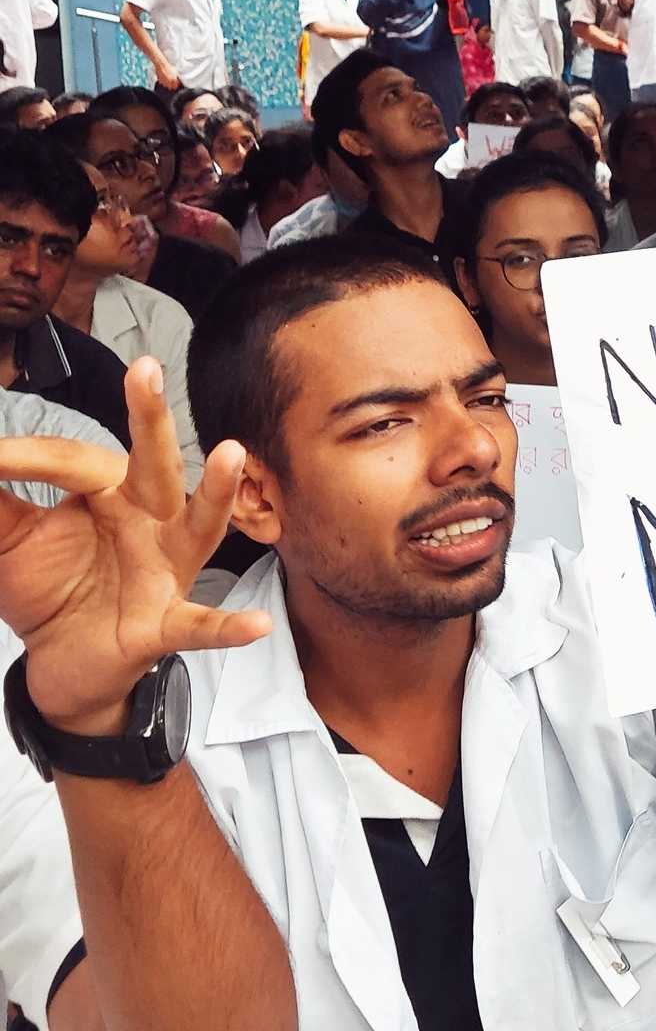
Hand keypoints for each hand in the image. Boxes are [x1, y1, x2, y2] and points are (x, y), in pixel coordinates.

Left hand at [0, 361, 269, 733]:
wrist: (64, 662)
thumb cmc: (52, 590)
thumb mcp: (11, 540)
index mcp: (112, 493)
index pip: (72, 460)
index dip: (24, 457)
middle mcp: (149, 521)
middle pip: (154, 463)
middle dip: (152, 417)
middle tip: (145, 368)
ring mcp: (166, 569)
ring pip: (199, 524)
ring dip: (220, 491)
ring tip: (232, 453)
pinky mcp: (165, 622)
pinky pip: (200, 625)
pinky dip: (229, 627)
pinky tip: (256, 624)